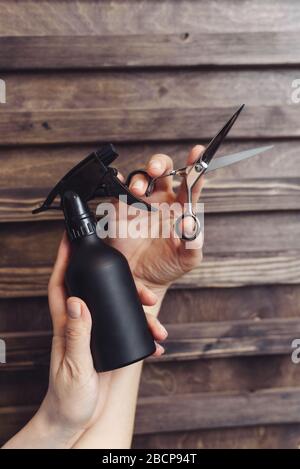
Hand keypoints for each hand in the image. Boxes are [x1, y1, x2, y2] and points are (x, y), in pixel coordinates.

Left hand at [4, 234, 167, 448]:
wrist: (76, 420)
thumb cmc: (67, 397)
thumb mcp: (74, 366)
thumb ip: (76, 336)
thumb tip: (77, 301)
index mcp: (64, 325)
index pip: (61, 285)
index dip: (64, 260)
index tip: (71, 239)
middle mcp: (80, 324)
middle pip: (98, 292)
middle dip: (124, 285)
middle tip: (148, 292)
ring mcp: (95, 334)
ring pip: (119, 310)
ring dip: (141, 313)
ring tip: (159, 327)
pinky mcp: (108, 346)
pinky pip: (128, 331)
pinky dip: (144, 333)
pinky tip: (156, 342)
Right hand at [106, 145, 204, 302]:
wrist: (142, 282)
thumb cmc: (167, 266)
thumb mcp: (188, 258)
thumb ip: (194, 241)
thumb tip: (190, 223)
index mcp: (180, 208)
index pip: (190, 184)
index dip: (195, 168)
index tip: (198, 155)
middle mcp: (161, 201)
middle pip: (162, 171)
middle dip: (160, 164)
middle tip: (156, 169)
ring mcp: (140, 204)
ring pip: (140, 179)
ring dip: (140, 179)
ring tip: (139, 190)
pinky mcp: (121, 210)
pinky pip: (117, 190)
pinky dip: (116, 182)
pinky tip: (118, 182)